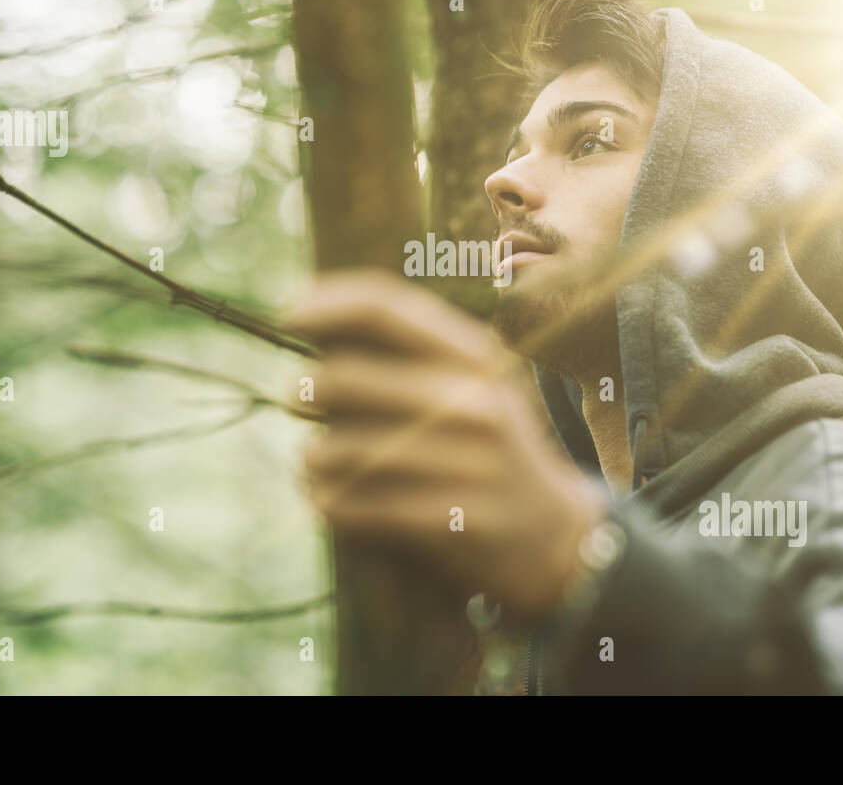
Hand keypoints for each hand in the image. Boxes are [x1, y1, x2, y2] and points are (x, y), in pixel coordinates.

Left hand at [284, 267, 609, 627]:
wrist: (556, 538)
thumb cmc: (491, 451)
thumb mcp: (472, 384)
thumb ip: (408, 351)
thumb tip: (309, 315)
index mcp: (475, 358)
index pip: (385, 309)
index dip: (326, 303)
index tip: (286, 312)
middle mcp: (473, 403)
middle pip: (340, 378)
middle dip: (303, 393)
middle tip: (298, 404)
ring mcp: (464, 464)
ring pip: (334, 449)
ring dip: (312, 459)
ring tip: (321, 464)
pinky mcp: (447, 522)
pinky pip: (349, 505)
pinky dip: (329, 504)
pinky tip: (339, 503)